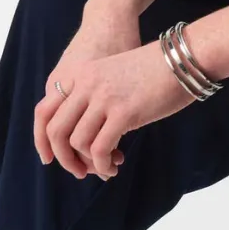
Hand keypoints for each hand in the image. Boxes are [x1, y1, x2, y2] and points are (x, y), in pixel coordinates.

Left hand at [33, 17, 198, 180]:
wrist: (184, 58)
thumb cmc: (156, 70)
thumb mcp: (114, 75)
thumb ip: (96, 97)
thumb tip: (87, 136)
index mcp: (81, 75)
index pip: (45, 112)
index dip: (45, 141)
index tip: (57, 158)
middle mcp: (85, 84)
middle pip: (55, 131)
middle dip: (66, 158)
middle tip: (81, 171)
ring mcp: (103, 98)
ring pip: (77, 143)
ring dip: (89, 163)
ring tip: (106, 167)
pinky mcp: (123, 112)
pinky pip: (100, 149)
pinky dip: (104, 164)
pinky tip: (114, 165)